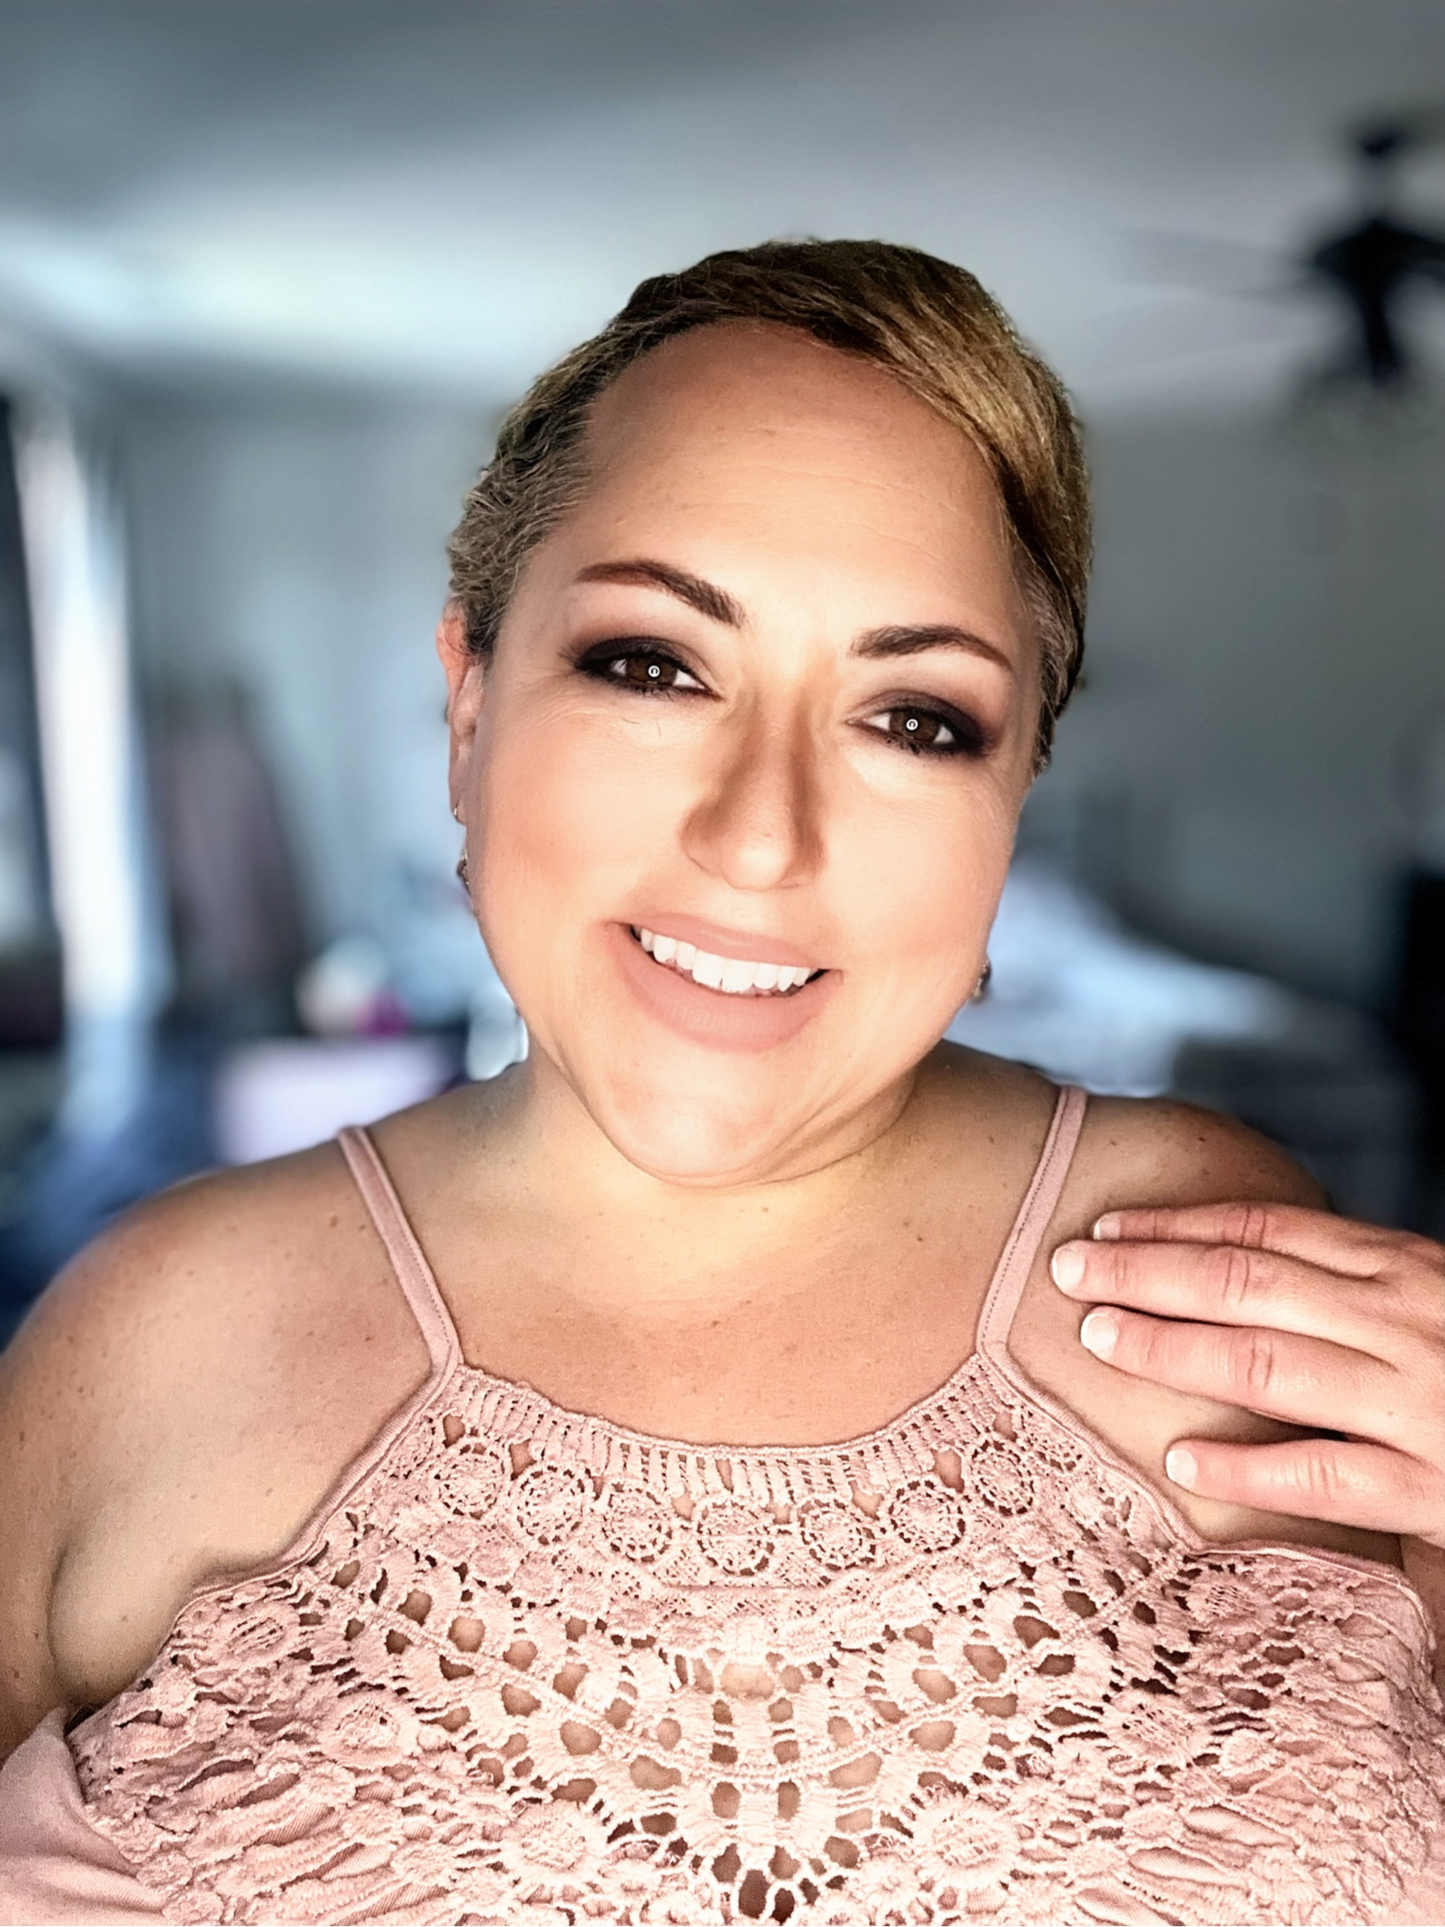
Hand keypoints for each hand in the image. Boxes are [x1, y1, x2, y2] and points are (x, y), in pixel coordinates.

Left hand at [1049, 1203, 1444, 1547]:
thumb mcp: (1424, 1301)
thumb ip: (1345, 1287)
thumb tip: (1233, 1265)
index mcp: (1402, 1266)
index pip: (1267, 1232)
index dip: (1175, 1227)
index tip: (1104, 1230)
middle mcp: (1406, 1319)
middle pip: (1247, 1283)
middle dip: (1146, 1272)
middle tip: (1065, 1271)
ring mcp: (1420, 1402)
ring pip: (1269, 1365)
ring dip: (1171, 1348)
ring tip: (1099, 1339)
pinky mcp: (1436, 1489)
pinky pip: (1325, 1475)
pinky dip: (1247, 1465)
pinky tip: (1182, 1462)